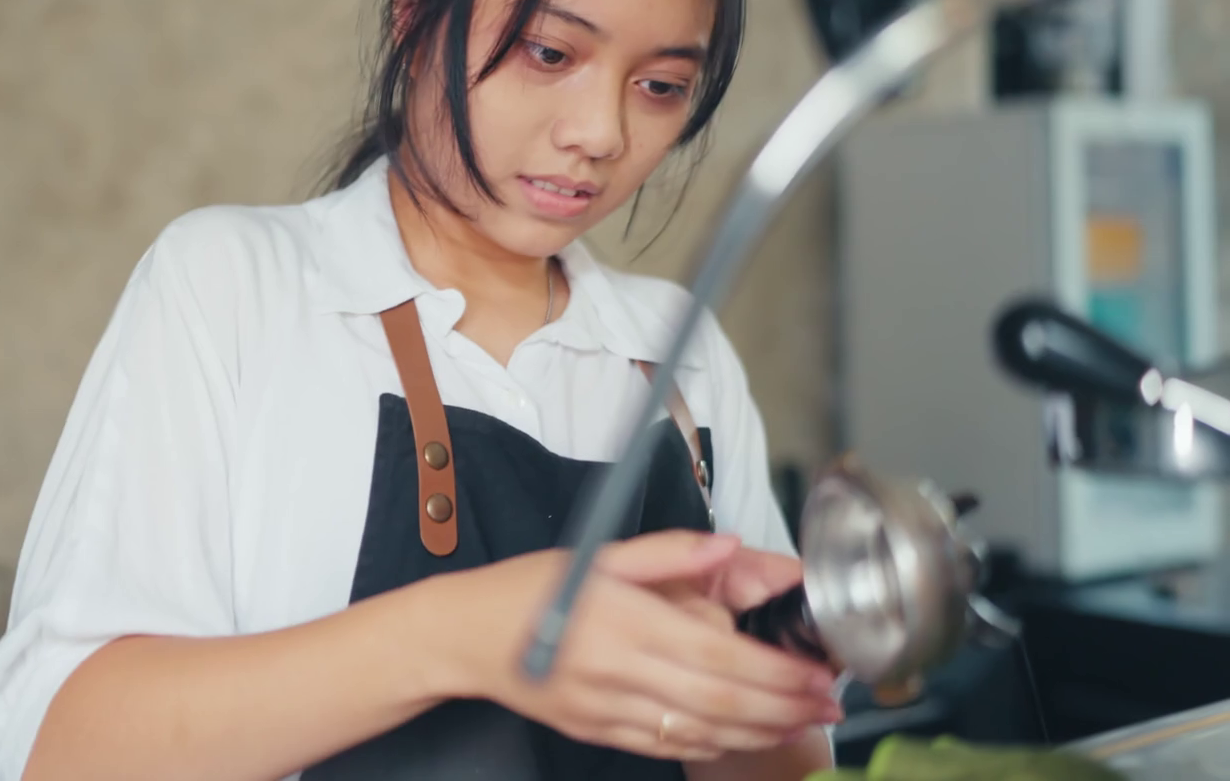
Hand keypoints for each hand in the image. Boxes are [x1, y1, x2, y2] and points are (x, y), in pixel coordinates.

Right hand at [430, 532, 841, 761]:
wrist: (464, 637)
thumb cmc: (528, 589)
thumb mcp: (597, 554)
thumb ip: (668, 551)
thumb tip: (729, 546)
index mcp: (621, 618)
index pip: (717, 655)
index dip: (776, 672)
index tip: (817, 672)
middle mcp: (617, 668)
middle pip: (719, 700)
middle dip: (783, 706)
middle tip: (827, 703)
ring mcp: (606, 708)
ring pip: (699, 730)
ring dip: (760, 731)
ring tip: (801, 722)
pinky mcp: (597, 731)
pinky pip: (666, 745)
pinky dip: (713, 743)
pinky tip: (743, 735)